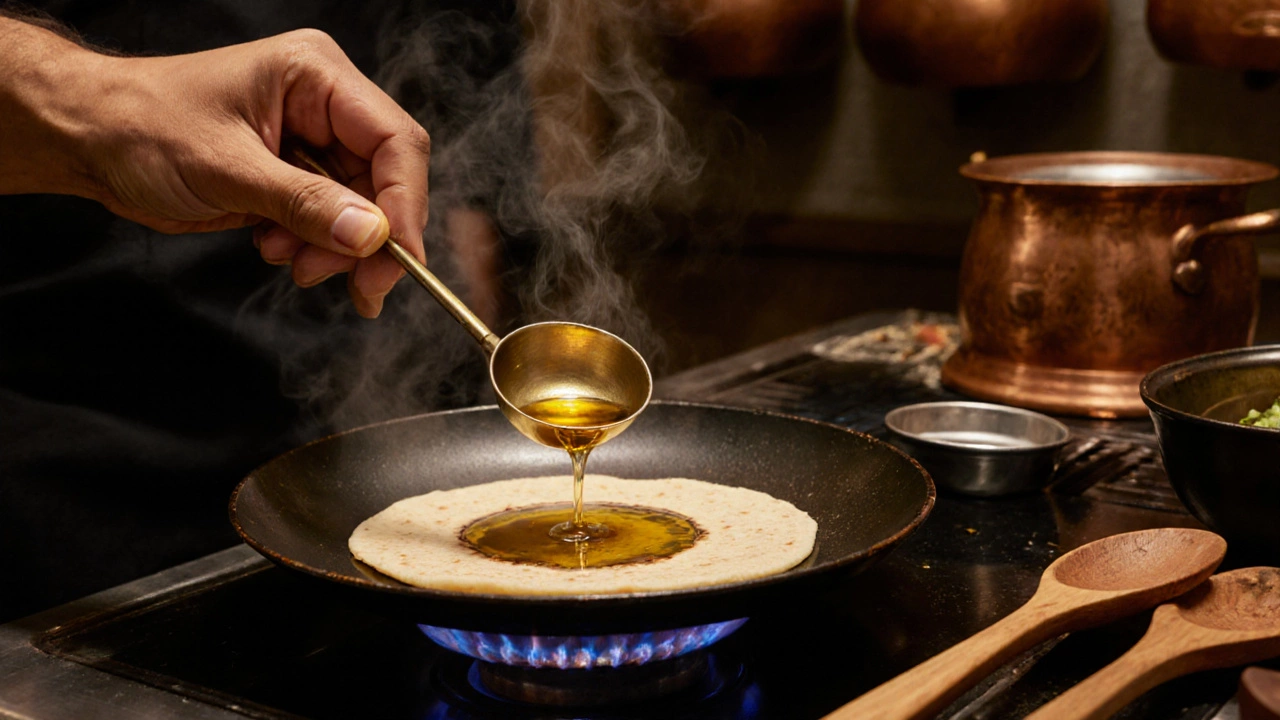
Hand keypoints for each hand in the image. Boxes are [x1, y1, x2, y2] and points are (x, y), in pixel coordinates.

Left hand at [4, 23, 429, 316]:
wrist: (87, 136)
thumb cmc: (141, 126)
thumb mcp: (225, 168)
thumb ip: (304, 203)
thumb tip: (371, 236)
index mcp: (315, 75)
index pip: (394, 141)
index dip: (404, 204)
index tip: (398, 260)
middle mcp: (324, 103)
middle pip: (387, 179)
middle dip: (369, 237)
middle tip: (357, 287)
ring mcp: (312, 140)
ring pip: (364, 208)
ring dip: (337, 248)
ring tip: (292, 263)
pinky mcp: (296, 174)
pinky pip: (333, 219)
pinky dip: (314, 247)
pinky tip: (273, 247)